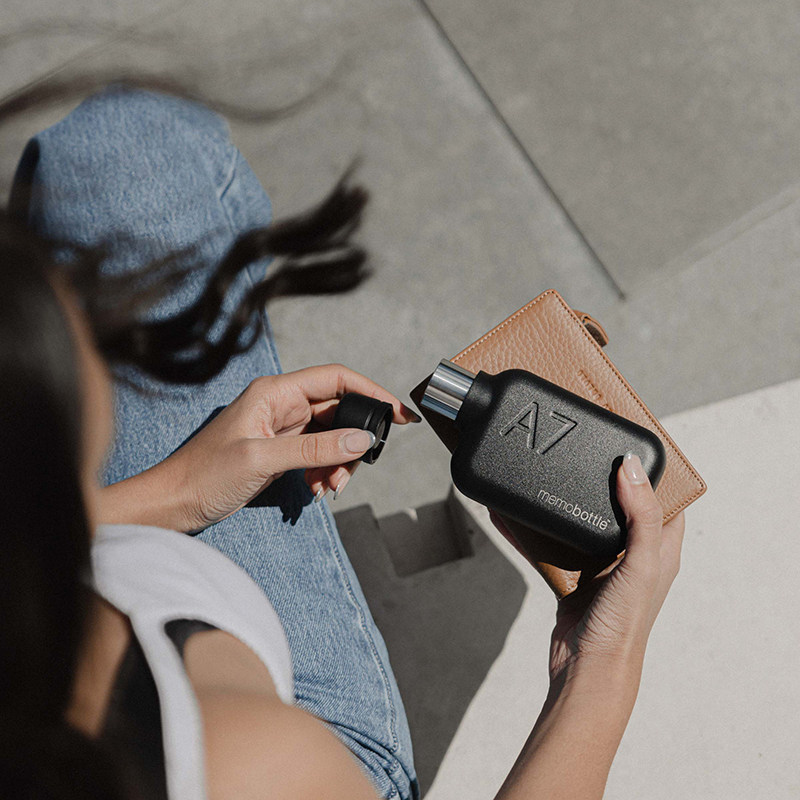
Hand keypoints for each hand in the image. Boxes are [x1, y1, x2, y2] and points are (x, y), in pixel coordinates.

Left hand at [99, 364, 418, 532]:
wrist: (173, 503)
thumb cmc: (203, 475)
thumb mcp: (262, 460)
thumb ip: (314, 448)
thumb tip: (361, 440)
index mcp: (275, 393)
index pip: (336, 379)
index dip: (372, 392)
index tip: (399, 413)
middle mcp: (281, 405)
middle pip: (338, 411)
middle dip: (354, 441)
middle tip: (354, 469)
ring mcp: (282, 428)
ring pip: (331, 436)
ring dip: (339, 462)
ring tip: (331, 486)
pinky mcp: (280, 450)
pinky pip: (317, 454)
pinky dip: (325, 471)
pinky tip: (318, 489)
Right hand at [492, 453, 684, 680]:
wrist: (586, 668)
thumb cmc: (622, 625)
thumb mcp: (640, 565)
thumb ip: (640, 516)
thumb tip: (630, 468)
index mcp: (661, 550)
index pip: (665, 501)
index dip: (651, 473)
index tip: (629, 447)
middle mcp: (633, 555)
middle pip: (620, 506)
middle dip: (602, 481)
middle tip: (583, 454)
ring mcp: (602, 566)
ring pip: (583, 522)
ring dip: (566, 502)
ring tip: (549, 476)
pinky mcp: (573, 576)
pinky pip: (553, 544)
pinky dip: (536, 530)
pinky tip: (515, 516)